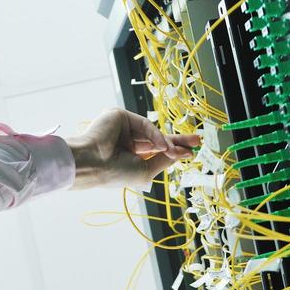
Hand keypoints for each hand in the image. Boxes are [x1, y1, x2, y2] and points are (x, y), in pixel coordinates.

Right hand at [67, 108, 199, 189]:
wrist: (93, 164)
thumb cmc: (114, 173)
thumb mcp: (145, 171)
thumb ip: (163, 160)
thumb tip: (180, 154)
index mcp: (129, 157)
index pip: (155, 152)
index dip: (174, 152)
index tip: (191, 152)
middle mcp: (126, 142)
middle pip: (157, 139)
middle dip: (178, 140)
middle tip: (197, 141)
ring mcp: (123, 128)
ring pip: (152, 132)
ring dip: (170, 141)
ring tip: (184, 149)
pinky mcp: (119, 116)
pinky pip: (144, 124)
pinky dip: (155, 136)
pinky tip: (163, 146)